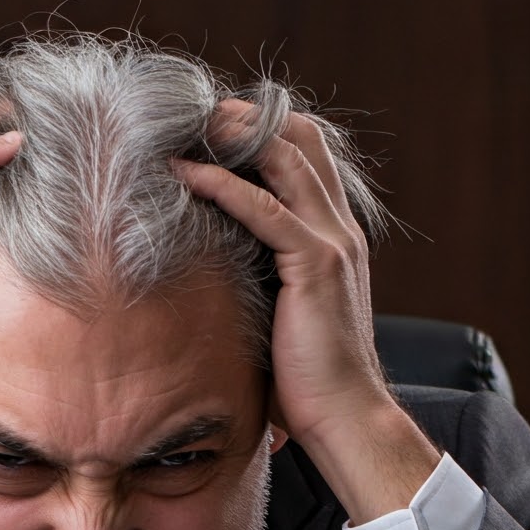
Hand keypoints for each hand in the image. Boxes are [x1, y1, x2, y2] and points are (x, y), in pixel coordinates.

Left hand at [175, 103, 437, 523]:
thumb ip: (260, 281)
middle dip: (243, 117)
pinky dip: (222, 184)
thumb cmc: (309, 380)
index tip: (207, 128)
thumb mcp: (282, 314)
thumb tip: (212, 275)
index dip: (258, 131)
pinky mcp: (313, 265)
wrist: (346, 416)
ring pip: (284, 157)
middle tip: (190, 114)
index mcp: (334, 235)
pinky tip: (185, 174)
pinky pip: (264, 208)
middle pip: (298, 138)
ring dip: (230, 134)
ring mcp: (331, 242)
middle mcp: (338, 228)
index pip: (304, 155)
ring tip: (182, 126)